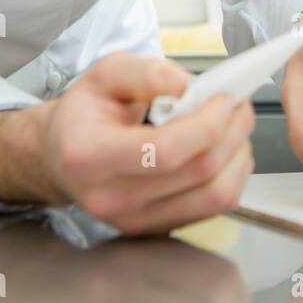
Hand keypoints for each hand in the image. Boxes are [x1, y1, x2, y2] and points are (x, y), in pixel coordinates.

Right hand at [0, 53, 255, 235]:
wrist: (64, 156)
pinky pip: (214, 207)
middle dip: (232, 131)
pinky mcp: (157, 229)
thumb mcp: (107, 74)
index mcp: (90, 156)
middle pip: (199, 173)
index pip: (165, 151)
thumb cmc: (86, 114)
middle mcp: (111, 198)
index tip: (224, 99)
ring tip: (234, 125)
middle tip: (238, 104)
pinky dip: (232, 174)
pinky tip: (224, 149)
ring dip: (239, 154)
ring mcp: (135, 221)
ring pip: (216, 196)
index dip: (208, 123)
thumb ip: (149, 73)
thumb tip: (191, 87)